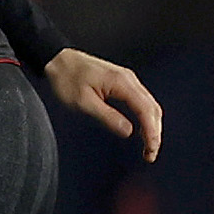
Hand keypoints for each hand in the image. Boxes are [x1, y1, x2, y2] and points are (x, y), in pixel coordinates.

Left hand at [48, 48, 162, 162]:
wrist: (59, 59)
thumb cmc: (66, 78)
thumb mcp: (83, 102)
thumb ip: (107, 117)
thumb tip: (128, 131)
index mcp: (122, 83)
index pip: (146, 111)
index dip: (151, 133)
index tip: (151, 150)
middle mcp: (129, 79)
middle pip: (152, 109)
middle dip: (155, 133)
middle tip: (150, 154)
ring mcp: (127, 79)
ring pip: (150, 105)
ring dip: (152, 126)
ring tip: (148, 146)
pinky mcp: (123, 82)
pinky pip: (142, 100)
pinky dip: (146, 116)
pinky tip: (142, 128)